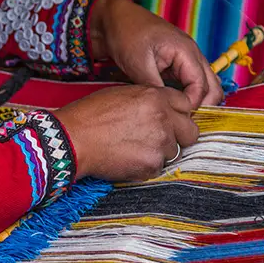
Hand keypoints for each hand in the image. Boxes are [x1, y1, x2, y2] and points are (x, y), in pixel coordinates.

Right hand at [54, 85, 197, 180]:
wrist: (73, 139)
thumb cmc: (90, 115)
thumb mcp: (122, 94)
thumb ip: (148, 100)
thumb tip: (163, 109)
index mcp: (156, 96)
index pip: (185, 105)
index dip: (178, 115)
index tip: (170, 122)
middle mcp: (163, 118)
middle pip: (191, 132)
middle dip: (179, 137)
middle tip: (160, 140)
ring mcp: (160, 142)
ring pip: (174, 152)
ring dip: (159, 153)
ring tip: (133, 149)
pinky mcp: (152, 164)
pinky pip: (159, 168)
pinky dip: (146, 167)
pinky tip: (127, 159)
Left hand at [89, 0, 223, 106]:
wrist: (114, 18)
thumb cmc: (126, 33)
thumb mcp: (138, 64)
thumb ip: (156, 88)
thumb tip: (168, 108)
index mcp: (186, 51)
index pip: (202, 86)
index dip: (192, 105)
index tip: (177, 116)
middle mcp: (192, 54)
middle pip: (212, 87)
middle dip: (201, 105)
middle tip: (181, 119)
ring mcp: (186, 58)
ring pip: (204, 85)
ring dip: (195, 100)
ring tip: (177, 114)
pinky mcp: (176, 63)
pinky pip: (190, 82)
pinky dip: (186, 94)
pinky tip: (171, 104)